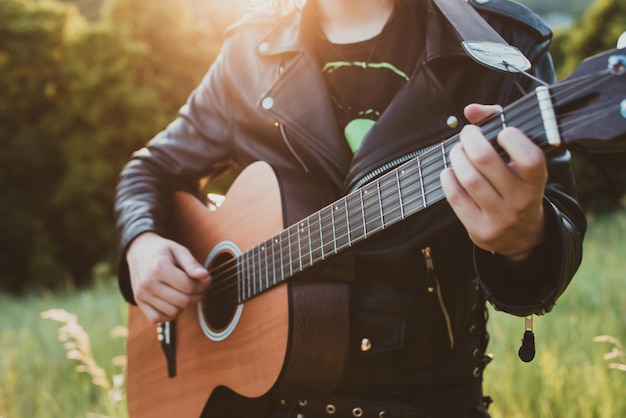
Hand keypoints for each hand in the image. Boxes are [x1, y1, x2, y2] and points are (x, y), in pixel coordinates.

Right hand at [126, 232, 210, 322]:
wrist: (138, 251)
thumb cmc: (162, 251)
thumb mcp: (179, 250)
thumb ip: (192, 264)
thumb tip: (205, 276)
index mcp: (159, 267)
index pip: (189, 286)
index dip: (203, 285)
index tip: (206, 279)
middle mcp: (148, 282)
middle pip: (183, 301)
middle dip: (198, 296)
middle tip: (200, 288)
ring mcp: (142, 294)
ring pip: (173, 312)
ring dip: (184, 305)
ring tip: (186, 293)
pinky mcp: (139, 302)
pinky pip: (157, 318)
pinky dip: (169, 314)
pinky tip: (173, 302)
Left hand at [440, 104, 546, 260]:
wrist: (522, 236)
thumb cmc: (517, 185)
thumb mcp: (520, 162)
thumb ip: (499, 126)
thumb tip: (471, 110)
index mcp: (537, 182)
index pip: (530, 159)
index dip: (513, 139)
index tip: (502, 132)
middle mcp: (521, 201)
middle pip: (487, 162)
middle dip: (471, 140)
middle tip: (467, 134)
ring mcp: (500, 219)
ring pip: (469, 179)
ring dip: (457, 158)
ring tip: (457, 151)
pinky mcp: (480, 231)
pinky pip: (456, 198)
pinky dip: (448, 179)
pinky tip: (450, 171)